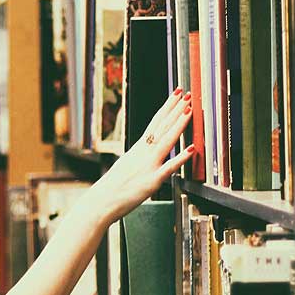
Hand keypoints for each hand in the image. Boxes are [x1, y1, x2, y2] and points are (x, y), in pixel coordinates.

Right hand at [89, 88, 194, 221]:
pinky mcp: (153, 180)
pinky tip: (192, 149)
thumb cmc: (113, 186)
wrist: (102, 200)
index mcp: (138, 148)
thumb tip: (147, 150)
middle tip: (188, 94)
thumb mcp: (127, 164)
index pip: (155, 122)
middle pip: (162, 126)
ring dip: (179, 124)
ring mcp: (149, 165)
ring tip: (190, 110)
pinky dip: (181, 157)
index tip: (176, 95)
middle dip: (176, 109)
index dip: (167, 107)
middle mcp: (144, 153)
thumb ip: (140, 156)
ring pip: (166, 140)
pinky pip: (170, 167)